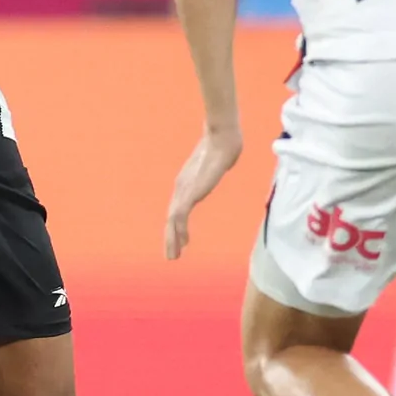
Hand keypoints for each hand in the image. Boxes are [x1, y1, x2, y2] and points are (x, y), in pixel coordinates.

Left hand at [164, 124, 242, 260]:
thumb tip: (224, 161)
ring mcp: (184, 190)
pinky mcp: (190, 192)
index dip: (177, 226)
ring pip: (173, 220)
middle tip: (172, 255)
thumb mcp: (216, 162)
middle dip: (171, 238)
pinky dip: (179, 230)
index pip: (178, 208)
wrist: (222, 140)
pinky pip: (180, 215)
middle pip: (172, 217)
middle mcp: (182, 187)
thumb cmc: (223, 146)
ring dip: (173, 239)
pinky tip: (182, 242)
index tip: (182, 241)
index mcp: (187, 182)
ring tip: (174, 256)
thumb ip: (215, 166)